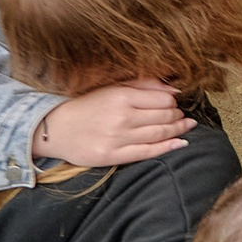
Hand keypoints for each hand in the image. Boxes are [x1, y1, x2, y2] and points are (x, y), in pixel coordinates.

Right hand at [33, 80, 190, 165]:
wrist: (55, 128)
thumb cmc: (86, 105)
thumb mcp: (112, 88)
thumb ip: (143, 85)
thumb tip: (174, 89)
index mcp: (121, 97)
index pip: (163, 100)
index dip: (173, 102)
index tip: (175, 103)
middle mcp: (121, 117)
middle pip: (164, 117)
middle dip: (178, 116)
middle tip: (183, 116)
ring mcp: (117, 138)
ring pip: (159, 134)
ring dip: (178, 130)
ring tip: (187, 126)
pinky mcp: (112, 156)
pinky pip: (147, 152)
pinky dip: (168, 147)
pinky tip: (180, 143)